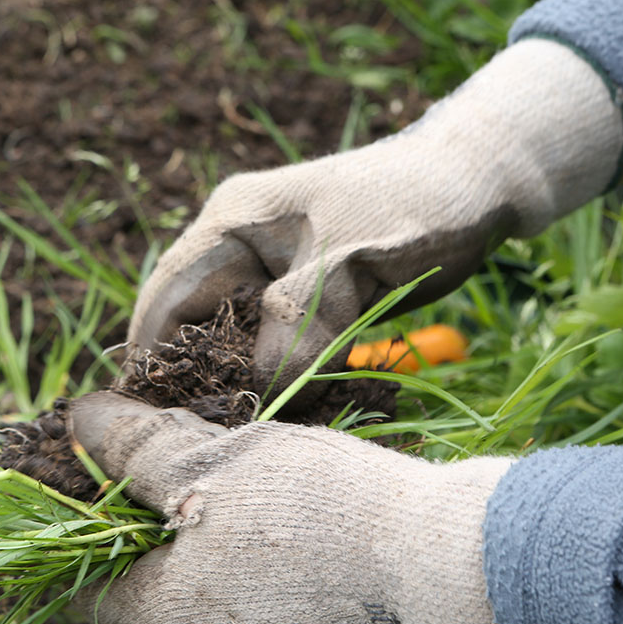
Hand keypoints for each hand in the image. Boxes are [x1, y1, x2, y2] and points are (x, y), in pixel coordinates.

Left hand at [70, 392, 514, 623]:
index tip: (121, 481)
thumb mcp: (214, 461)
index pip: (89, 587)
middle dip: (161, 529)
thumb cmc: (318, 507)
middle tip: (196, 468)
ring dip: (213, 545)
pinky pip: (256, 611)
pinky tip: (292, 526)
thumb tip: (77, 421)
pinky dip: (257, 570)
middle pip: (151, 591)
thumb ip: (136, 449)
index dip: (91, 528)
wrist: (442, 563)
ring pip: (207, 598)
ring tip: (253, 490)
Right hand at [130, 39, 622, 399]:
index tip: (144, 419)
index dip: (150, 357)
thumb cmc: (415, 205)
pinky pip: (274, 348)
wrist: (478, 182)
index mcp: (232, 221)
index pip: (166, 295)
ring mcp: (271, 274)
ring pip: (234, 343)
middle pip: (193, 326)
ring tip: (241, 437)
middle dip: (195, 381)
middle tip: (200, 441)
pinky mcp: (305, 299)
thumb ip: (297, 323)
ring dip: (239, 386)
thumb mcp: (352, 264)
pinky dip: (277, 380)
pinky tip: (288, 415)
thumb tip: (253, 396)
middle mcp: (239, 247)